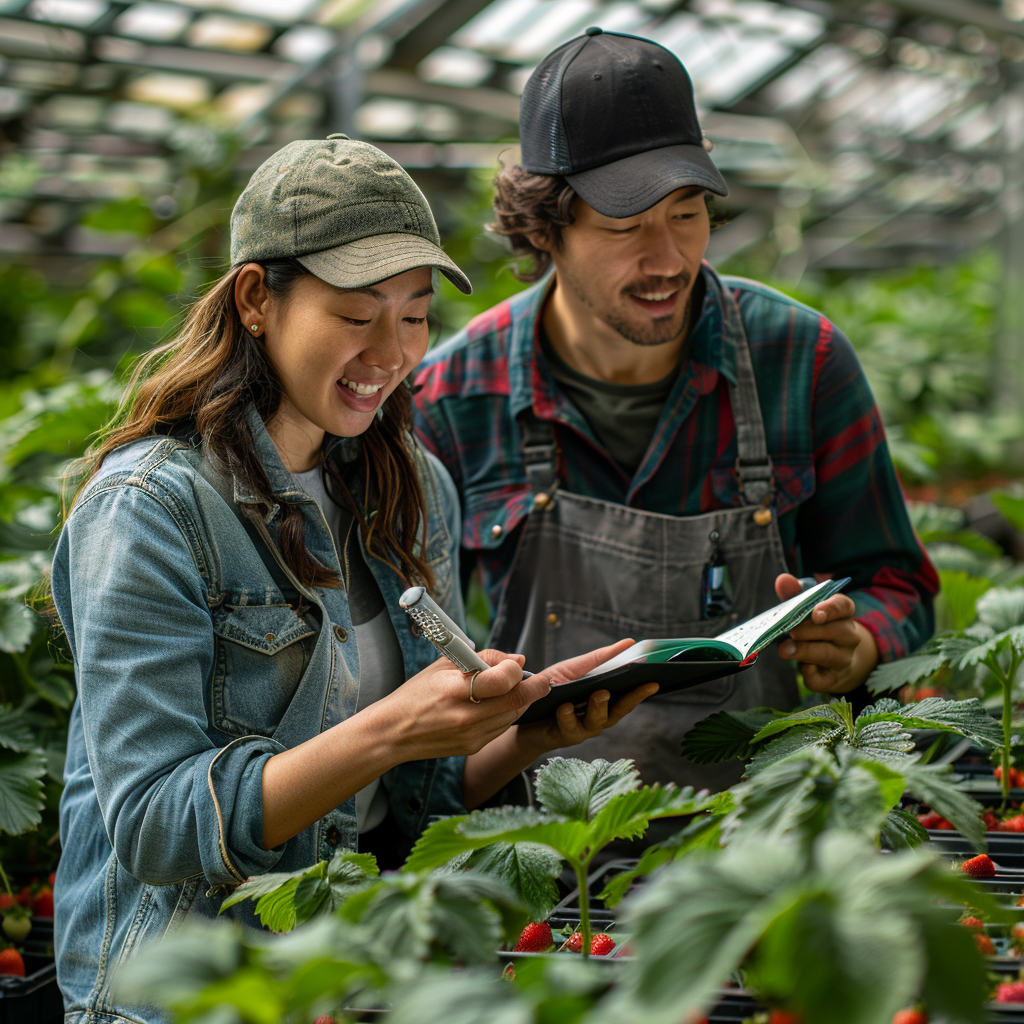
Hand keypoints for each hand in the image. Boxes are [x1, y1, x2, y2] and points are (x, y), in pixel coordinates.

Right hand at [375, 649, 549, 758]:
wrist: (393, 732)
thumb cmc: (417, 692)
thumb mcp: (445, 665)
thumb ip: (485, 658)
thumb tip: (519, 660)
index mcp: (455, 690)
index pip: (503, 680)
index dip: (517, 670)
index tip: (519, 665)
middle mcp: (466, 716)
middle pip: (517, 701)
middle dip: (536, 687)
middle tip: (544, 678)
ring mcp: (472, 735)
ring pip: (514, 715)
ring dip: (521, 700)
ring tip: (514, 688)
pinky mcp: (474, 747)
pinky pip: (502, 727)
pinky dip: (507, 713)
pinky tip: (498, 704)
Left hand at [514, 639, 659, 756]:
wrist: (522, 711)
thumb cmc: (554, 688)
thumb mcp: (575, 669)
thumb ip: (600, 659)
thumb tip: (630, 643)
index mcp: (604, 702)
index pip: (627, 698)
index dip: (641, 691)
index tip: (655, 681)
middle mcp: (597, 718)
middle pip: (618, 711)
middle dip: (630, 699)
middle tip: (639, 686)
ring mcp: (581, 729)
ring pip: (595, 721)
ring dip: (598, 707)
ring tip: (600, 693)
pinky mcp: (562, 735)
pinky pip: (567, 726)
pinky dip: (567, 715)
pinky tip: (565, 705)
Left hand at [774, 573, 878, 693]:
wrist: (834, 663)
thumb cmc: (814, 629)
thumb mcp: (805, 609)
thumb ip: (794, 594)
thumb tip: (783, 579)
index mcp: (842, 614)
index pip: (844, 606)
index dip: (831, 609)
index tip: (816, 613)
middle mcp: (848, 635)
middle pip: (834, 631)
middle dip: (808, 631)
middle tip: (788, 631)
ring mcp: (843, 658)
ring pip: (829, 654)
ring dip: (805, 651)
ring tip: (784, 649)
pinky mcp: (833, 678)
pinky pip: (824, 679)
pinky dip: (813, 676)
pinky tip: (802, 670)